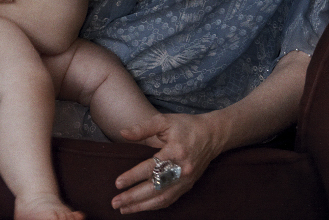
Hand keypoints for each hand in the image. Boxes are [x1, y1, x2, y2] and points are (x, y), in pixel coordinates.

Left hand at [111, 112, 226, 213]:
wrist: (212, 135)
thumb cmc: (186, 126)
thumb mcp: (164, 120)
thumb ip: (143, 128)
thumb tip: (123, 133)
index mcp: (175, 152)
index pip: (151, 168)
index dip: (133, 177)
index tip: (118, 183)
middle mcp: (182, 169)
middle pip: (155, 188)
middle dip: (134, 197)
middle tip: (115, 202)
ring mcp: (186, 180)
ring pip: (162, 198)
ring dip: (142, 206)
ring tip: (124, 209)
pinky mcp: (188, 185)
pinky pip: (170, 199)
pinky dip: (155, 205)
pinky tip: (142, 207)